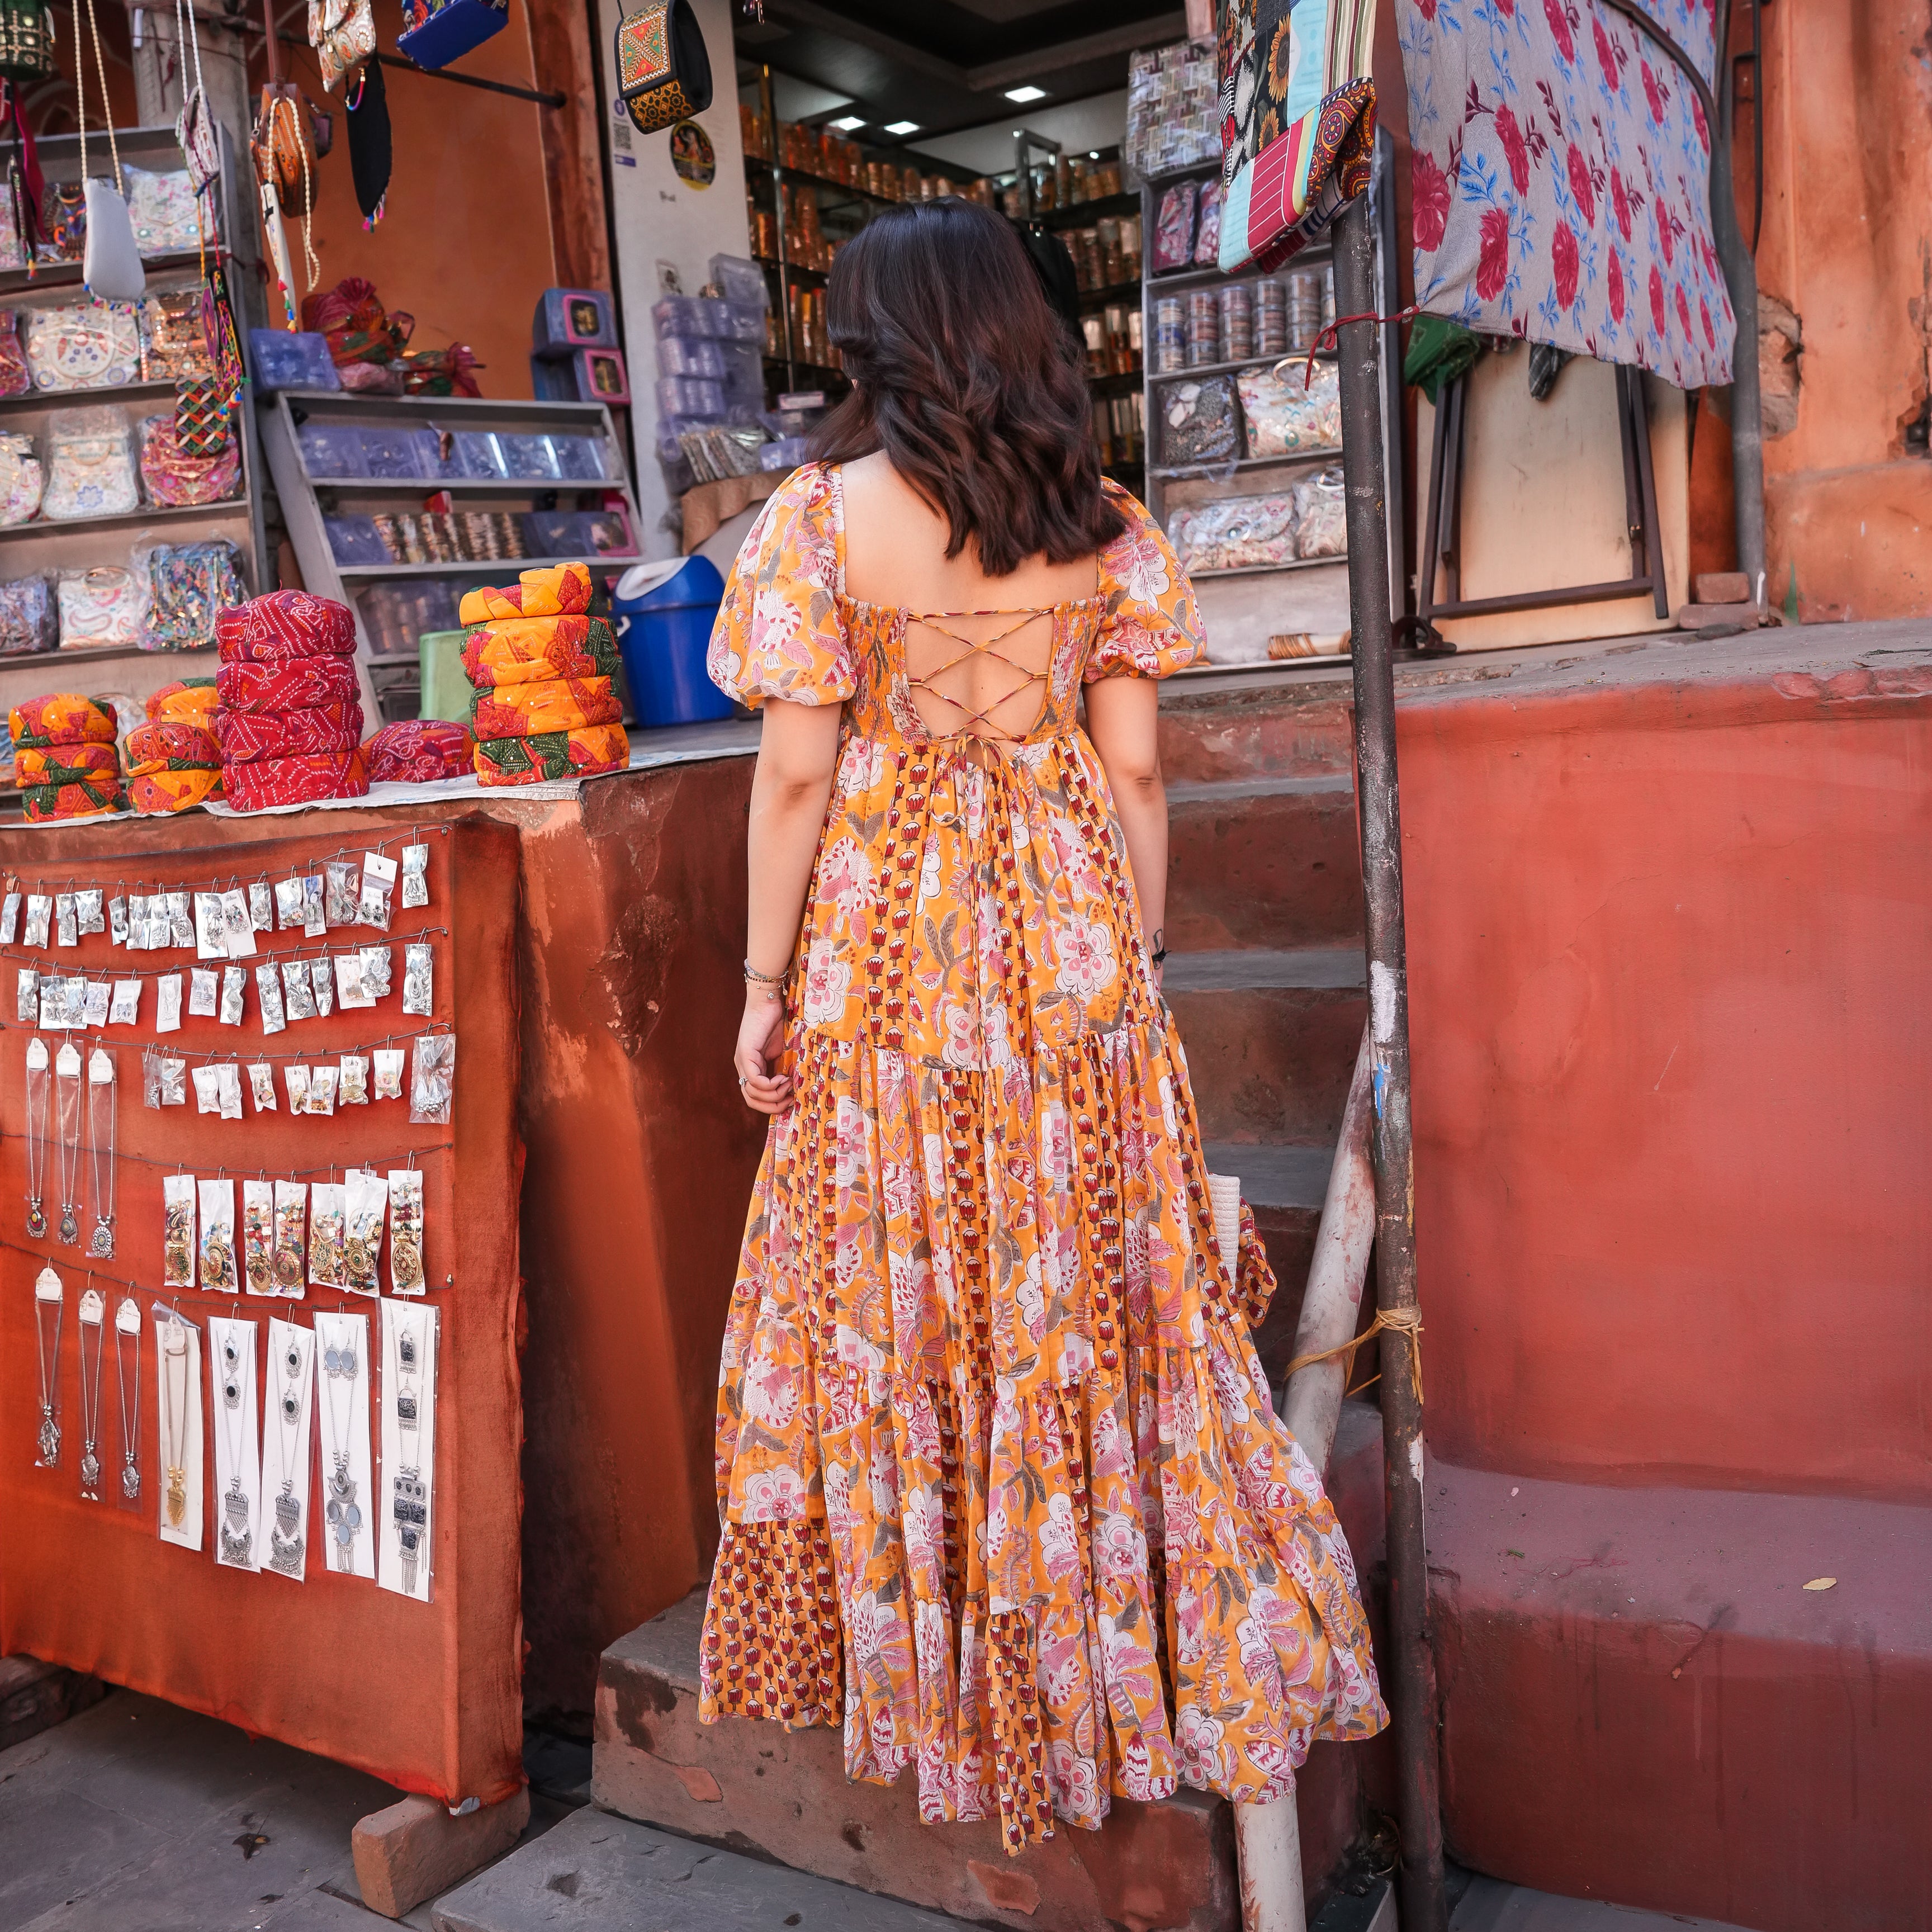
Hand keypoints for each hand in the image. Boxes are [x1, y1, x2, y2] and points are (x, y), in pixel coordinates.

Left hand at [734, 992, 792, 1113]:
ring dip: (773, 1095)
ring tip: (788, 1085)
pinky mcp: (745, 1054)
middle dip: (772, 1106)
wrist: (768, 1000)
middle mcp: (743, 1067)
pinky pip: (754, 1081)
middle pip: (750, 1100)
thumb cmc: (777, 1022)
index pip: (755, 1097)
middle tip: (790, 1100)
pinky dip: (770, 1085)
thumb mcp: (783, 1052)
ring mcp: (742, 1062)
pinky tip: (782, 1078)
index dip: (772, 1104)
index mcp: (752, 1067)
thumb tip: (795, 1089)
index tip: (791, 1099)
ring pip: (751, 1094)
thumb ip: (784, 1069)